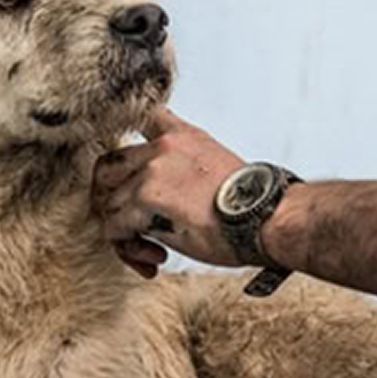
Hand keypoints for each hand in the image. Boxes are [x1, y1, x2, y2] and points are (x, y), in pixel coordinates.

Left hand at [93, 108, 244, 274]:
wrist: (269, 218)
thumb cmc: (250, 208)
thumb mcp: (216, 172)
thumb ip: (182, 171)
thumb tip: (157, 201)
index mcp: (182, 137)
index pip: (141, 119)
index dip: (128, 146)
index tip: (127, 176)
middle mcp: (162, 146)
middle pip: (107, 168)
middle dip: (111, 201)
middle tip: (130, 228)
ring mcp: (150, 169)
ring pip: (109, 204)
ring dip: (125, 234)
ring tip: (152, 253)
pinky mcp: (144, 197)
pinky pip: (114, 227)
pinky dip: (127, 248)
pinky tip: (155, 259)